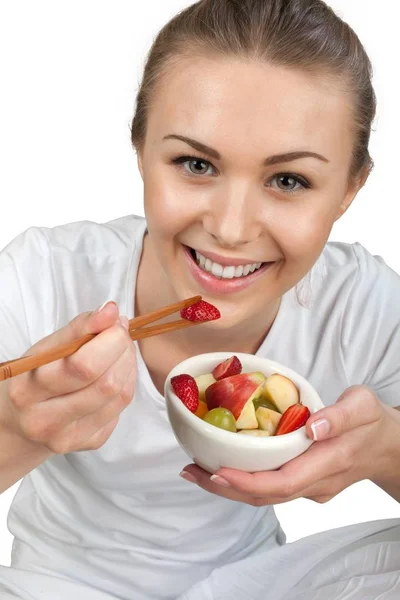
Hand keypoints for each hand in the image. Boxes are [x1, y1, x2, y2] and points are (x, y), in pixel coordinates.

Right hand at [1, 302, 135, 453]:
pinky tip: (115, 375)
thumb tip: (112, 311)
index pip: (83, 366)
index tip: (116, 323)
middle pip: (107, 384)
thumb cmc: (36, 376)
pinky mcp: (89, 444)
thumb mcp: (47, 348)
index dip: (110, 340)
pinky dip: (126, 385)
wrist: (23, 420)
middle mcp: (45, 421)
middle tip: (120, 336)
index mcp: (28, 391)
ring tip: (120, 352)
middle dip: (123, 351)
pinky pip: (121, 410)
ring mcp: (69, 438)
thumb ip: (80, 327)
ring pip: (120, 396)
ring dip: (129, 366)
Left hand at [181, 386, 397, 504]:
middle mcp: (317, 483)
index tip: (218, 471)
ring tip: (194, 470)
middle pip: (266, 496)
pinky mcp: (304, 485)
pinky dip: (242, 481)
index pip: (284, 482)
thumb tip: (311, 425)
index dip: (248, 482)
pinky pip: (270, 489)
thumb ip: (341, 415)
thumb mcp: (363, 406)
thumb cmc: (372, 422)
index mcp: (329, 462)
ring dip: (228, 487)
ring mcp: (310, 488)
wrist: (387, 447)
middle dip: (225, 488)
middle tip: (190, 470)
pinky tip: (221, 466)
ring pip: (265, 497)